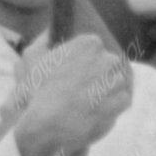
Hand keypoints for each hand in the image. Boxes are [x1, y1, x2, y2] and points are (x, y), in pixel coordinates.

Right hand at [3, 32, 132, 155]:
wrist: (48, 124)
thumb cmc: (37, 91)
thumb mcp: (32, 58)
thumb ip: (43, 40)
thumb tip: (50, 31)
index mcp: (88, 43)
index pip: (95, 47)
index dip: (87, 61)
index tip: (78, 72)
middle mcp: (107, 58)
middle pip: (109, 63)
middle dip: (100, 75)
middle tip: (84, 89)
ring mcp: (116, 80)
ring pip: (117, 82)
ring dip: (107, 91)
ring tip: (90, 103)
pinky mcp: (120, 101)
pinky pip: (123, 99)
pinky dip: (113, 106)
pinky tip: (97, 111)